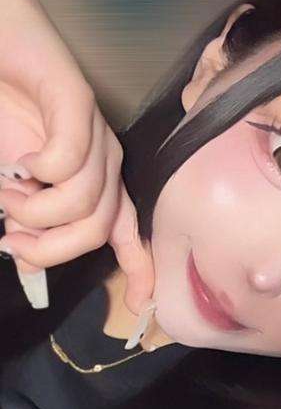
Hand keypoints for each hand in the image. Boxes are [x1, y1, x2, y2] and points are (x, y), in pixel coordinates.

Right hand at [0, 0, 152, 313]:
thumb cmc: (1, 114)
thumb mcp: (12, 187)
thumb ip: (29, 223)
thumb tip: (30, 270)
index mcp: (96, 183)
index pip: (127, 233)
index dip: (138, 271)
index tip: (139, 306)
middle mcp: (106, 163)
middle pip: (97, 231)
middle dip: (48, 248)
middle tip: (10, 236)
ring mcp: (95, 133)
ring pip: (84, 202)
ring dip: (33, 210)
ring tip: (7, 189)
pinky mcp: (77, 102)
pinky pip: (69, 161)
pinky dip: (38, 173)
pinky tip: (20, 161)